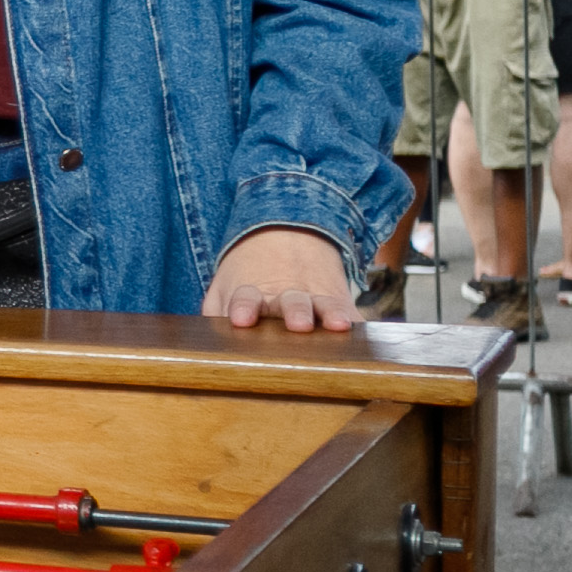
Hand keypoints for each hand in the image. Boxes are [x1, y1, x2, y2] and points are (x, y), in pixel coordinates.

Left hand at [204, 226, 360, 330]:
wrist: (287, 232)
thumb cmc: (249, 273)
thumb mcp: (224, 286)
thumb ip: (215, 310)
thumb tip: (206, 339)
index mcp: (251, 291)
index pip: (245, 298)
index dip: (245, 307)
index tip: (242, 319)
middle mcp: (284, 294)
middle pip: (289, 303)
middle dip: (295, 312)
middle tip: (299, 324)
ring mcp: (314, 296)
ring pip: (323, 304)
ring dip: (329, 314)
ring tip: (337, 325)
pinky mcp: (338, 300)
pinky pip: (350, 310)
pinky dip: (357, 318)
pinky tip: (365, 328)